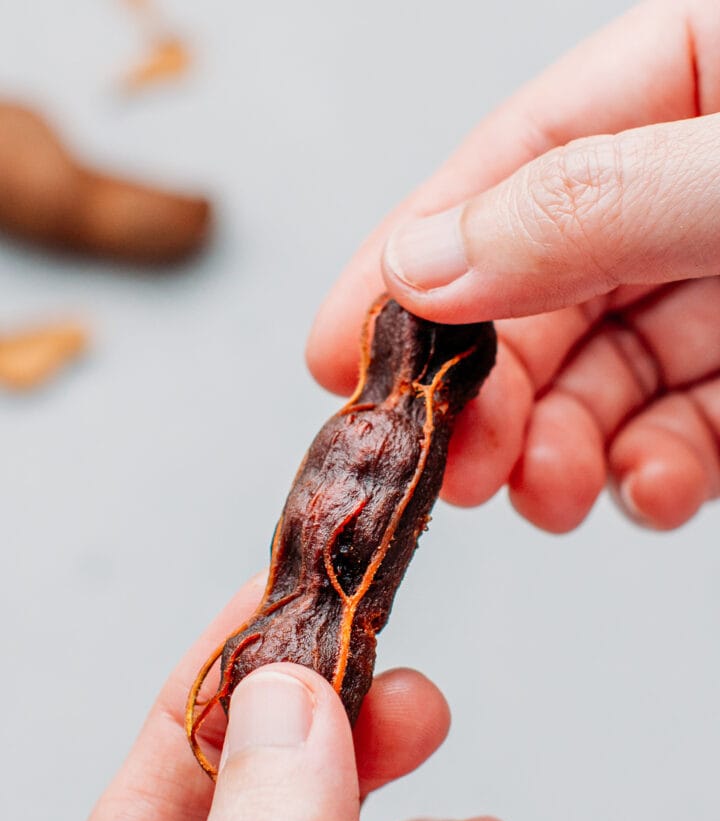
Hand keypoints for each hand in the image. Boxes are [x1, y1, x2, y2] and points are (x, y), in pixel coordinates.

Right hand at [308, 0, 719, 532]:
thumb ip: (587, 207)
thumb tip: (425, 264)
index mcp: (692, 77)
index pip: (515, 161)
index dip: (415, 256)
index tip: (339, 348)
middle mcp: (692, 185)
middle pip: (547, 289)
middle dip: (493, 390)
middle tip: (451, 462)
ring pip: (606, 375)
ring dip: (561, 449)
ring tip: (547, 493)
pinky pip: (685, 430)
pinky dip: (653, 474)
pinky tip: (644, 491)